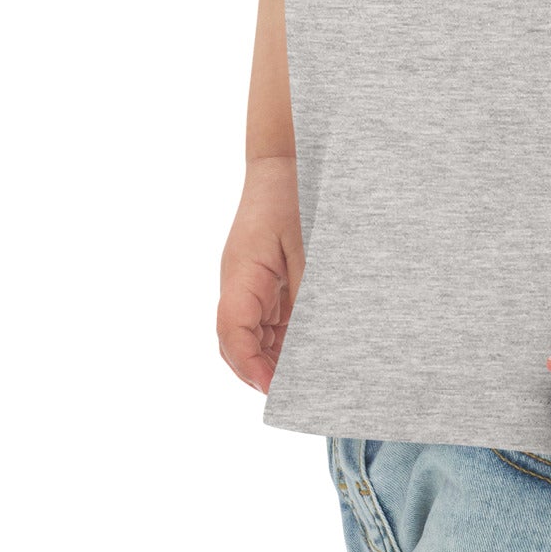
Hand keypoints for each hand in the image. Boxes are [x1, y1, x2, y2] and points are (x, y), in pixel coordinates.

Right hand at [217, 156, 305, 392]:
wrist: (286, 159)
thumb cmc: (295, 195)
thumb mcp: (309, 246)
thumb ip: (309, 293)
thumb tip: (318, 339)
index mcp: (241, 274)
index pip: (232, 333)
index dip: (249, 366)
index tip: (273, 389)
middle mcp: (237, 283)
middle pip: (236, 343)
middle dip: (260, 371)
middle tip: (296, 393)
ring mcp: (247, 281)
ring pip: (251, 334)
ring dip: (273, 356)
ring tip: (306, 376)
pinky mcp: (262, 277)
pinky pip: (266, 316)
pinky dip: (283, 336)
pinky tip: (309, 346)